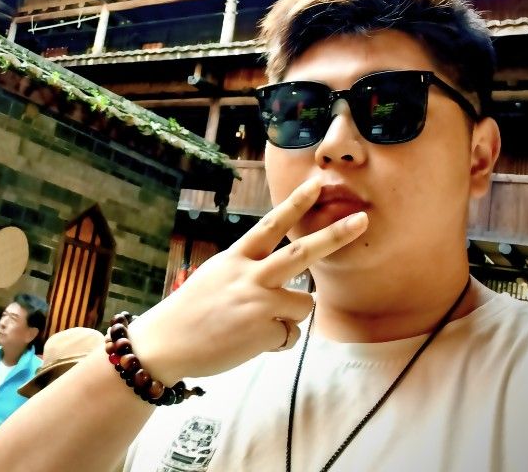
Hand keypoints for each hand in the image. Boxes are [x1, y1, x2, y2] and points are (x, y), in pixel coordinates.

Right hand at [127, 178, 367, 382]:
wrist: (166, 342)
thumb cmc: (190, 310)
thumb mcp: (217, 276)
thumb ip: (247, 271)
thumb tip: (279, 281)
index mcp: (236, 257)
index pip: (271, 224)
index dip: (296, 203)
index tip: (317, 184)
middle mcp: (250, 274)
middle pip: (301, 253)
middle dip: (334, 236)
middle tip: (362, 220)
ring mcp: (259, 302)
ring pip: (305, 302)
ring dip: (291, 315)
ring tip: (259, 323)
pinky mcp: (264, 331)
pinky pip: (291, 336)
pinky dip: (278, 341)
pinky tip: (252, 342)